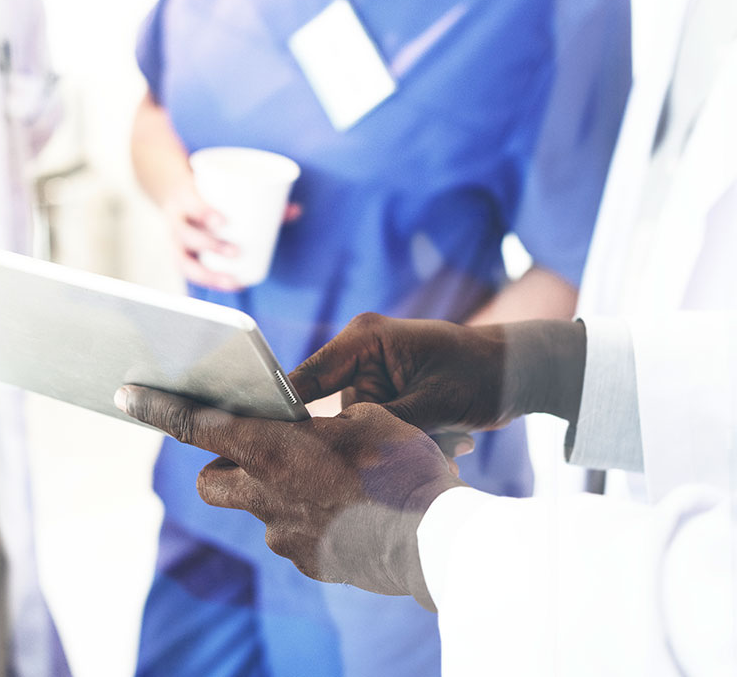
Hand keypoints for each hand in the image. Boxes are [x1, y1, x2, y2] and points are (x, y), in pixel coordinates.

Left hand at [114, 386, 463, 609]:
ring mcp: (284, 534)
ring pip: (257, 510)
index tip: (128, 396)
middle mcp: (266, 494)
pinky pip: (292, 536)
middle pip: (212, 480)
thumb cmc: (403, 466)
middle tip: (260, 455)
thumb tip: (308, 431)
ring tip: (325, 486)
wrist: (435, 538)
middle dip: (223, 467)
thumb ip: (320, 422)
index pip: (196, 424)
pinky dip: (307, 521)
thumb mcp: (365, 418)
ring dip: (274, 495)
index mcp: (273, 448)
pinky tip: (346, 513)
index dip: (158, 409)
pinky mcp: (308, 561)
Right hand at [163, 183, 300, 291]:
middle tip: (236, 252)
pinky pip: (188, 273)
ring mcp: (175, 241)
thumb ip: (261, 198)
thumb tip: (296, 210)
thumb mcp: (225, 188)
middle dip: (210, 245)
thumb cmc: (208, 193)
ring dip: (208, 274)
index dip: (204, 213)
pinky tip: (226, 288)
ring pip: (183, 260)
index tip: (224, 222)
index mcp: (184, 197)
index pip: (190, 204)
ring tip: (233, 281)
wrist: (177, 196)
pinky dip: (207, 283)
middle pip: (186, 234)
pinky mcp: (180, 256)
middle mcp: (175, 219)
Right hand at [289, 313, 585, 456]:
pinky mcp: (388, 398)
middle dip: (372, 440)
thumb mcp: (433, 404)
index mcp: (365, 340)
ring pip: (363, 430)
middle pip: (336, 414)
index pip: (307, 379)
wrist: (520, 373)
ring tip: (451, 442)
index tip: (273, 447)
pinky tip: (452, 441)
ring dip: (401, 446)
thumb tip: (344, 454)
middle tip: (418, 449)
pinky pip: (382, 431)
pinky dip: (411, 444)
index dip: (288, 414)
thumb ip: (383, 426)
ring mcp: (374, 378)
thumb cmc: (481, 374)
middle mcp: (362, 356)